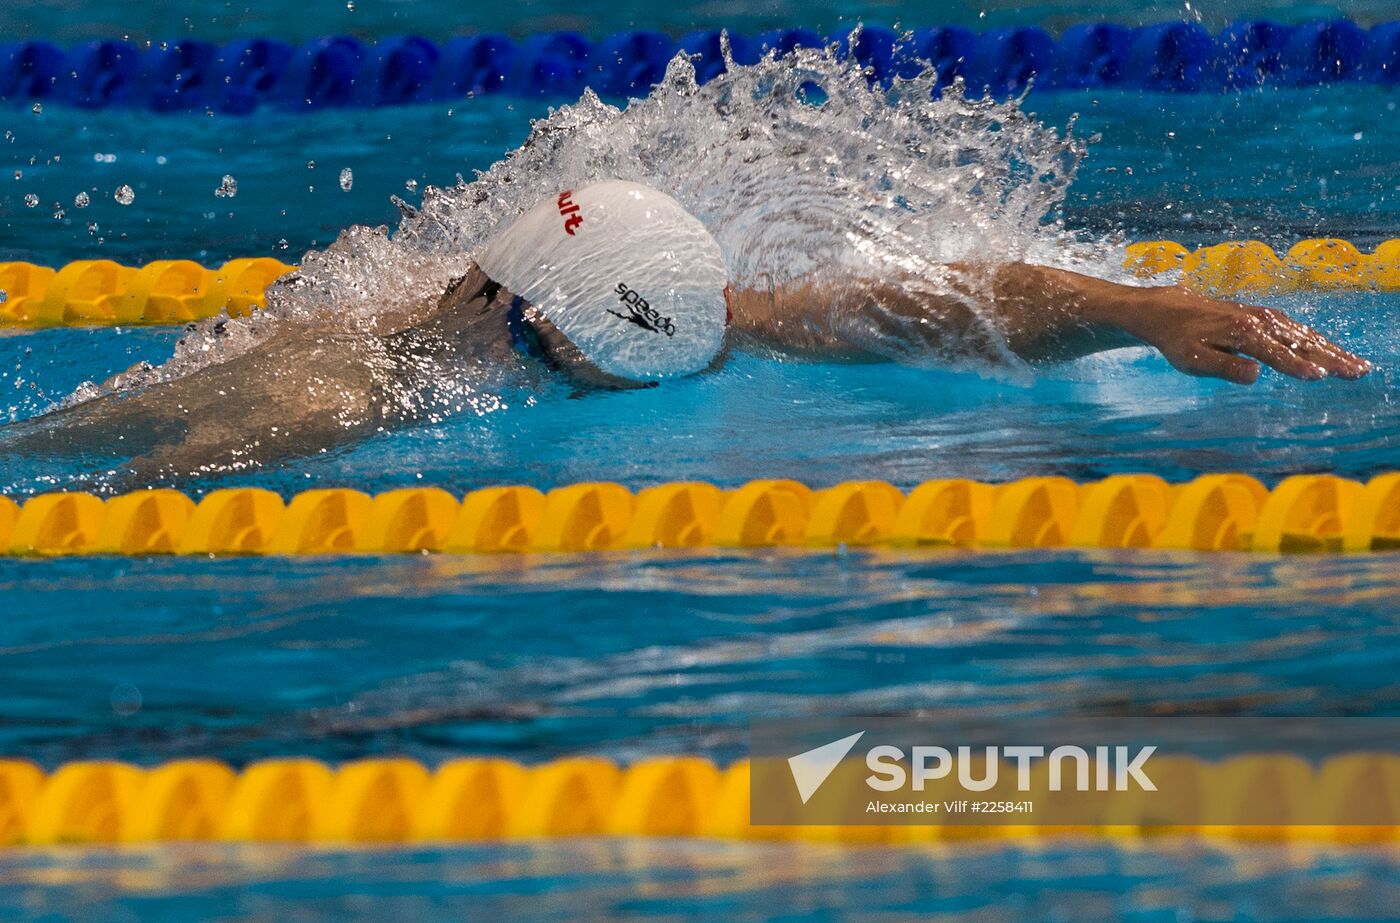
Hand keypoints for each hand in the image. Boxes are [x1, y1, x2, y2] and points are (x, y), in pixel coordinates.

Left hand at [1124, 286, 1371, 383]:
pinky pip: (1297, 329)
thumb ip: (1225, 367)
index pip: (1277, 353)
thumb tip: (1255, 374)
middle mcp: (1259, 321)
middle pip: (1301, 342)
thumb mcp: (1194, 359)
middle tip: (1359, 372)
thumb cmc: (1180, 341)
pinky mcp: (1264, 316)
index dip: (1298, 366)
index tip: (1321, 376)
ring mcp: (1264, 317)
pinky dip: (1317, 340)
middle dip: (1332, 357)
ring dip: (1333, 349)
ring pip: (1305, 335)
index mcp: (1243, 332)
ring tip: (1358, 366)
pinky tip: (1331, 351)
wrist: (1170, 311)